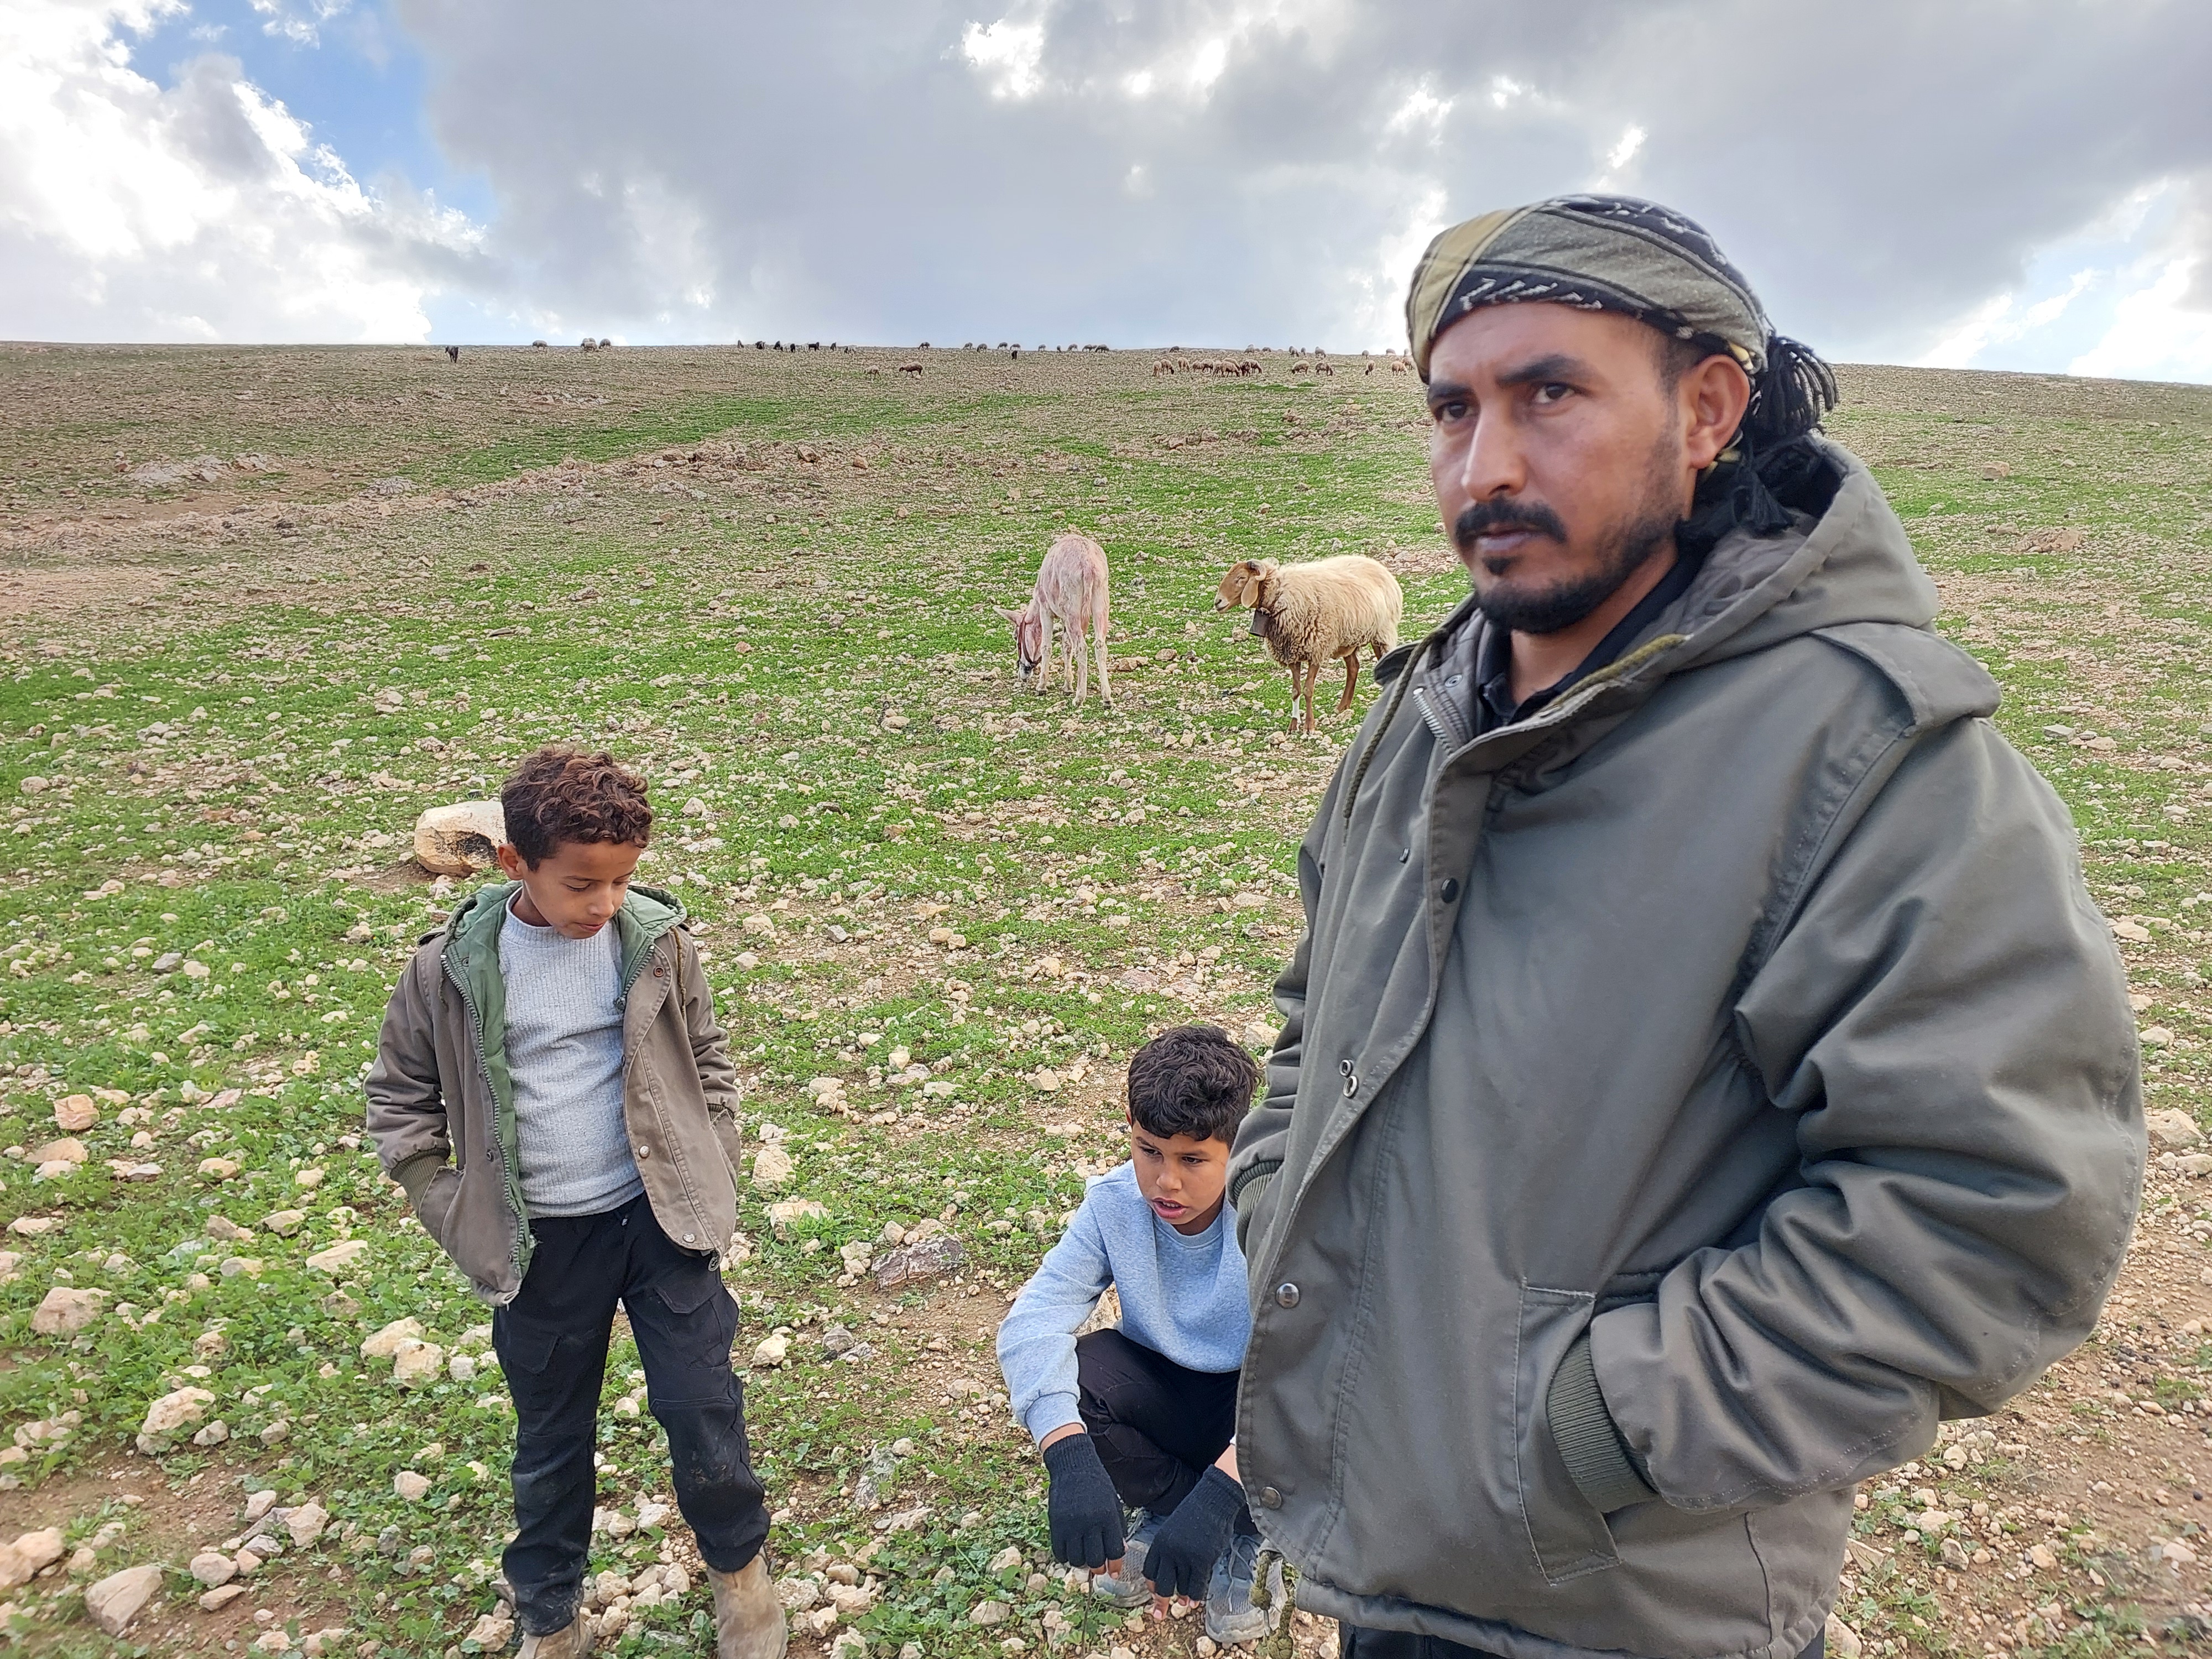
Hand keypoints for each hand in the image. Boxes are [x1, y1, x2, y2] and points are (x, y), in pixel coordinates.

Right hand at [1041, 1433, 1125, 1568]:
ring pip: (1076, 1559)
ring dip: (1082, 1562)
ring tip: (1084, 1556)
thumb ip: (1117, 1528)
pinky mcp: (1056, 1524)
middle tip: (1098, 1567)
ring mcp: (1071, 1524)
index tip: (1113, 1572)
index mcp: (1107, 1517)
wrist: (1073, 1465)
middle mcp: (1090, 1523)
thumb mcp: (1113, 1503)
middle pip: (1094, 1559)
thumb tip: (1120, 1552)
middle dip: (1098, 1568)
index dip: (1115, 1565)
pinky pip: (1060, 1552)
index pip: (1114, 1550)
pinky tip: (1071, 1550)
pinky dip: (1066, 1556)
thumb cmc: (1097, 1484)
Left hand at [1144, 1466, 1244, 1599]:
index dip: (1152, 1584)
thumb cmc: (1195, 1513)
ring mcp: (1185, 1557)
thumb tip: (1171, 1571)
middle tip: (1159, 1614)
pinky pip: (1197, 1586)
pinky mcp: (1202, 1561)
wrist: (1212, 1500)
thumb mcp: (1173, 1529)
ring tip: (1185, 1604)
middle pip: (1161, 1584)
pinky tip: (1195, 1602)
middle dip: (1160, 1601)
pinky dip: (1195, 1597)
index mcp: (1159, 1542)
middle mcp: (1169, 1552)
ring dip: (1182, 1598)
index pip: (1150, 1571)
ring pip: (1181, 1588)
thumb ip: (1169, 1549)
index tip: (1155, 1592)